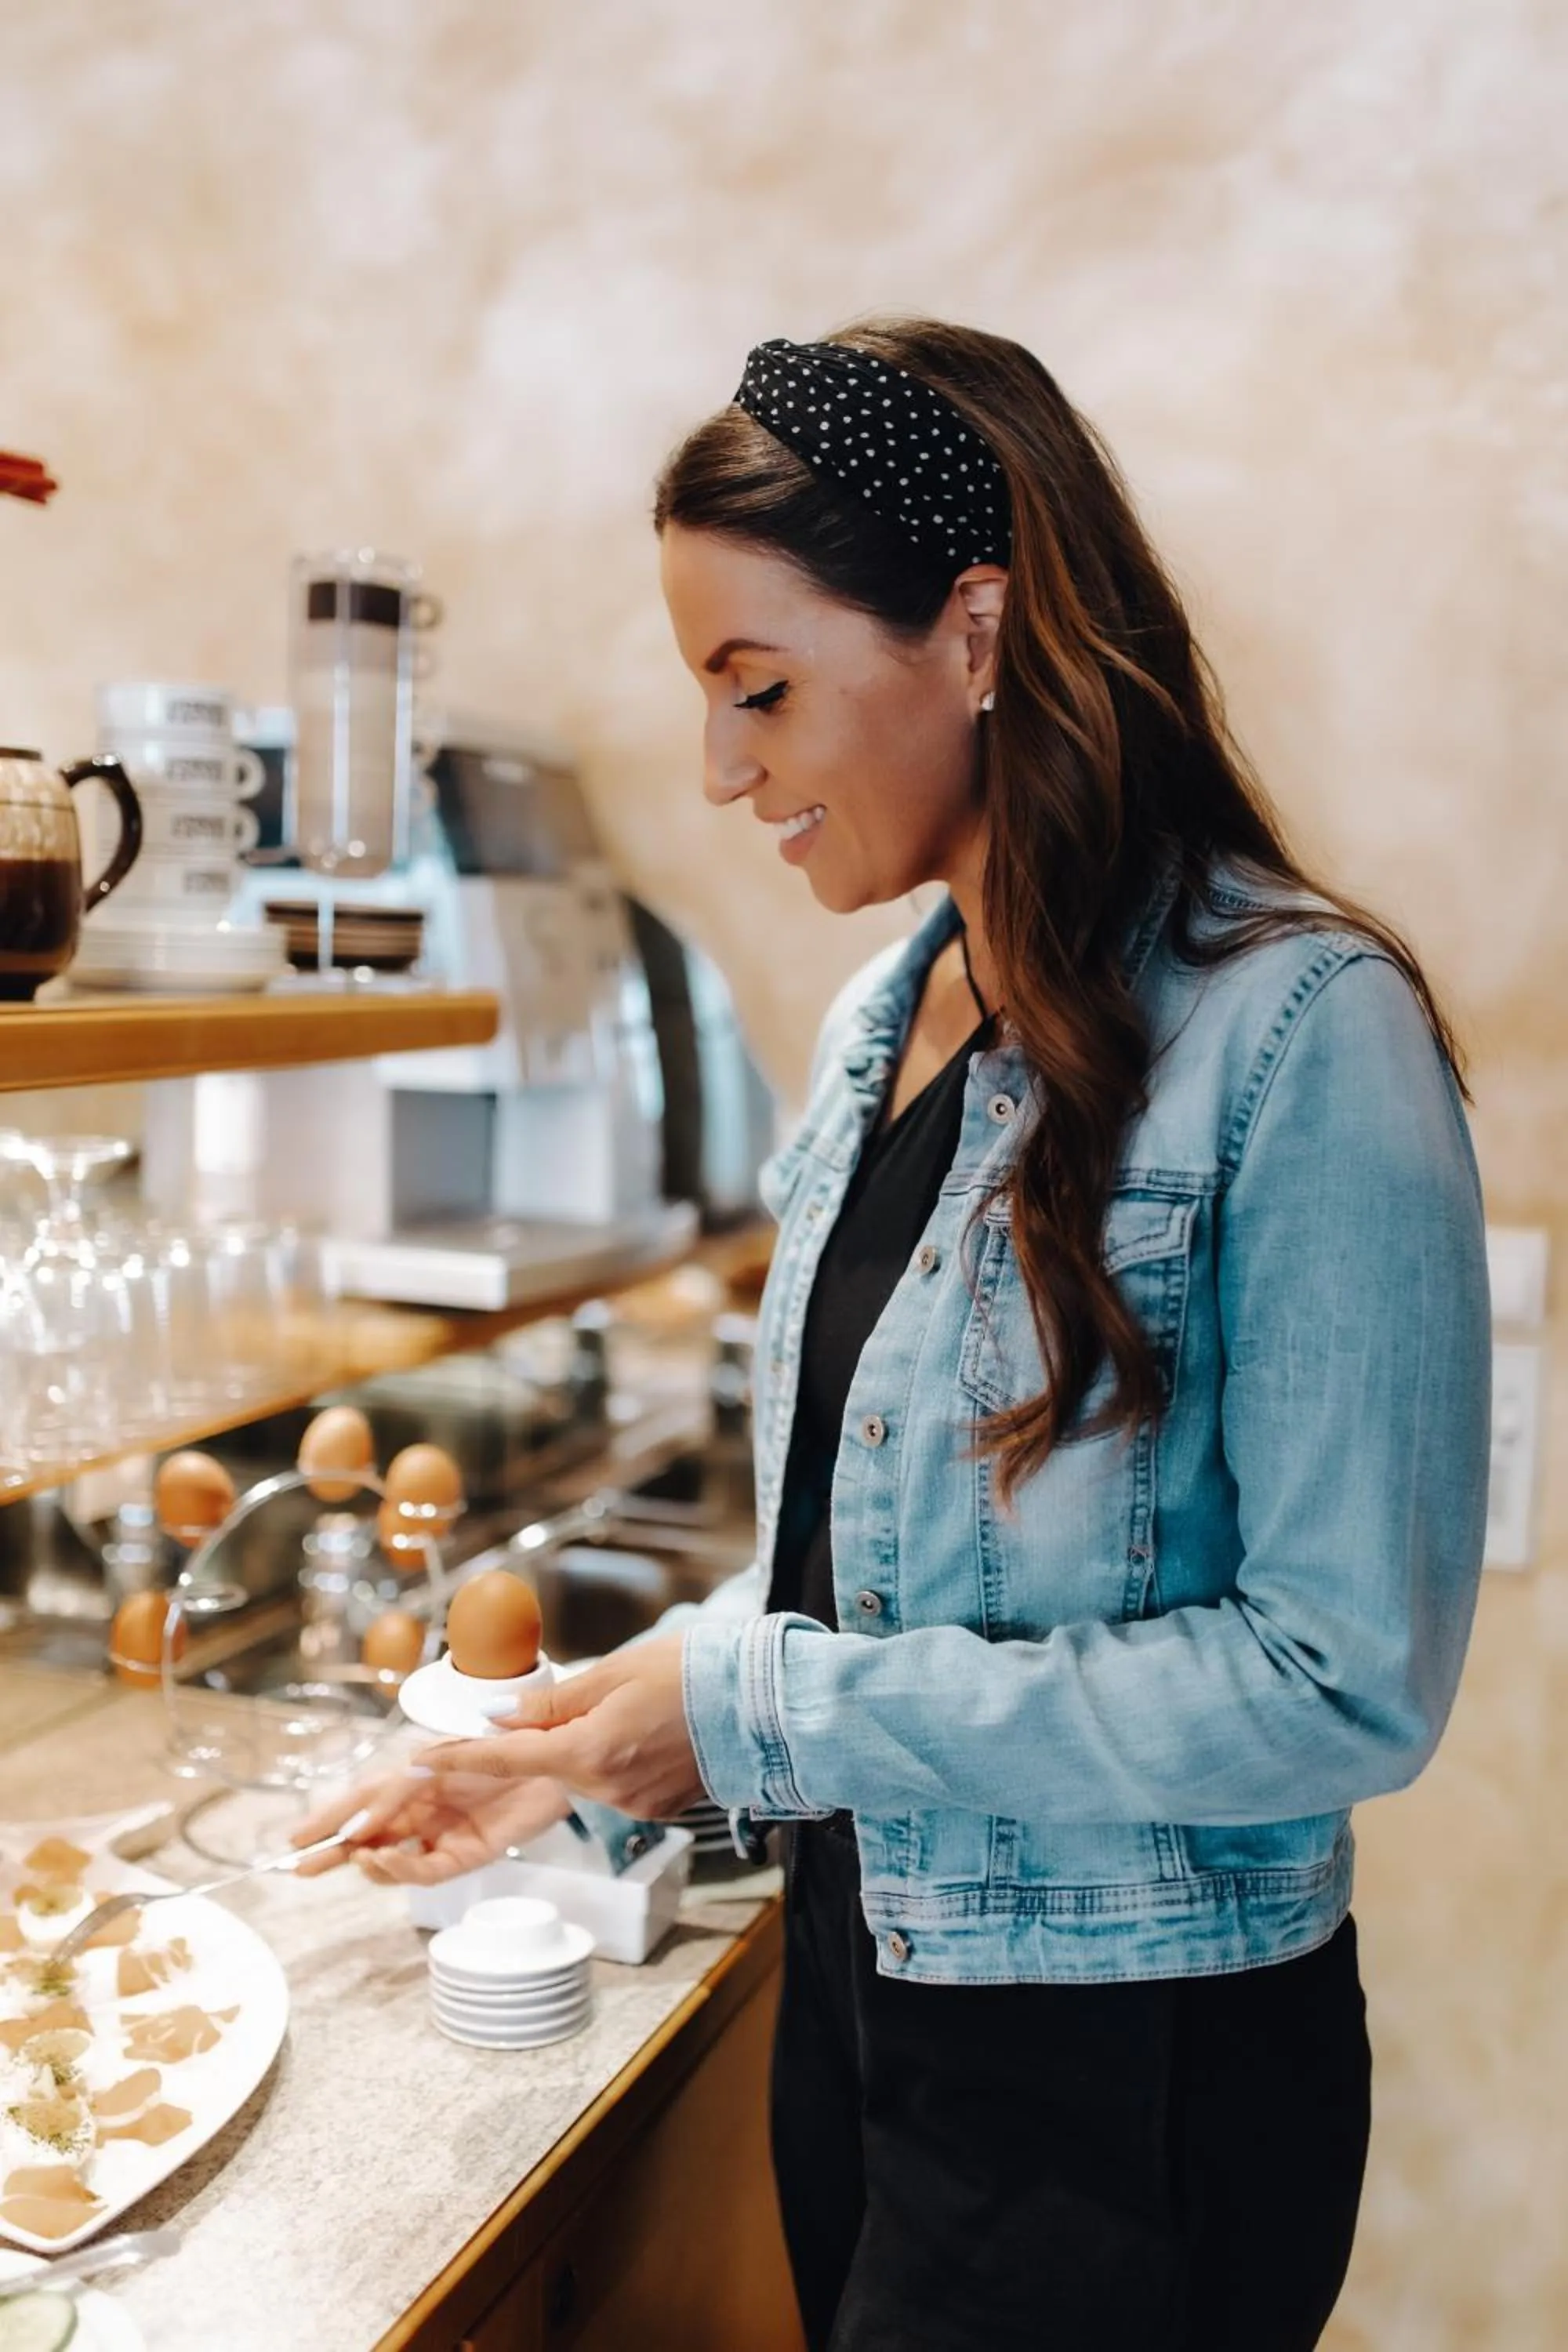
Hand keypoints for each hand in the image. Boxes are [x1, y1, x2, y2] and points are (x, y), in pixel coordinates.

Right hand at [288, 1768, 571, 1884]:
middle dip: (335, 1852)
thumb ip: (396, 1792)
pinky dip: (402, 1869)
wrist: (550, 1754)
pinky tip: (385, 1859)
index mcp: (412, 1781)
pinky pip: (427, 1869)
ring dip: (370, 1861)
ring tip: (356, 1855)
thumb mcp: (435, 1759)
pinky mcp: (468, 1855)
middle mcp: (423, 1812)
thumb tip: (357, 1824)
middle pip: (370, 1838)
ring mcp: (443, 1834)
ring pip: (394, 1860)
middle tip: (301, 1866)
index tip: (296, 1839)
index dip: (329, 1820)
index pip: (361, 1804)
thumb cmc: (498, 1744)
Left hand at [415, 1635, 705, 1820]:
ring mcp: (634, 1805)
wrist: (768, 1707)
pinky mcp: (657, 1809)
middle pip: (549, 1762)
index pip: (506, 1757)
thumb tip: (500, 1716)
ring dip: (587, 1742)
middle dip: (547, 1733)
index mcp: (589, 1752)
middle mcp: (607, 1789)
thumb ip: (553, 1700)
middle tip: (589, 1693)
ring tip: (635, 1705)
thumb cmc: (697, 1675)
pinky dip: (617, 1758)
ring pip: (583, 1773)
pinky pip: (616, 1783)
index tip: (418, 1758)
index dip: (458, 1756)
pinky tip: (650, 1731)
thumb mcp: (617, 1671)